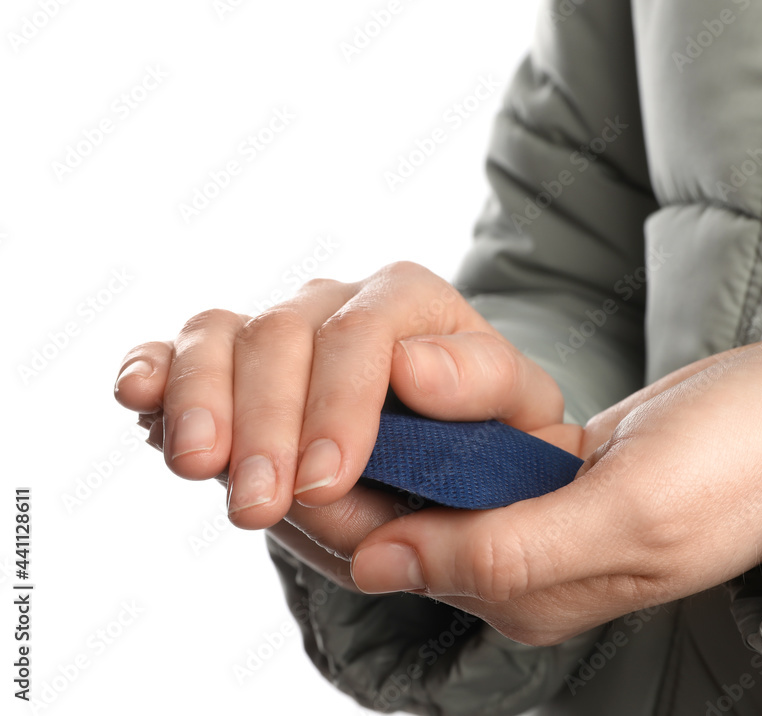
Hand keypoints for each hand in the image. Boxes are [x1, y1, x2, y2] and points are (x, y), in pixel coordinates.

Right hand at [113, 261, 577, 528]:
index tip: (327, 480)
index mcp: (412, 303)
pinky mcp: (229, 364)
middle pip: (283, 333)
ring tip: (200, 467)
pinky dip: (154, 371)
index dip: (340, 404)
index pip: (366, 332)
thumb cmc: (489, 439)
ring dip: (202, 402)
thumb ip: (483, 387)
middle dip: (267, 423)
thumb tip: (414, 368)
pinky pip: (180, 352)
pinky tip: (138, 399)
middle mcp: (336, 301)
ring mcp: (277, 328)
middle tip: (260, 506)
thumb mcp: (518, 416)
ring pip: (221, 335)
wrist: (448, 462)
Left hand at [279, 337, 761, 644]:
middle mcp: (515, 562)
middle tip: (271, 394)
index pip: (391, 551)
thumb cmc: (739, 470)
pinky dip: (412, 411)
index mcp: (530, 590)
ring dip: (362, 430)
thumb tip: (378, 565)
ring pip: (412, 480)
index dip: (322, 497)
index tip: (269, 431)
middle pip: (387, 521)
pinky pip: (451, 449)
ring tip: (307, 372)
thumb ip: (506, 547)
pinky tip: (382, 371)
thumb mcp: (631, 515)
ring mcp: (526, 516)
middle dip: (325, 462)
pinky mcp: (540, 472)